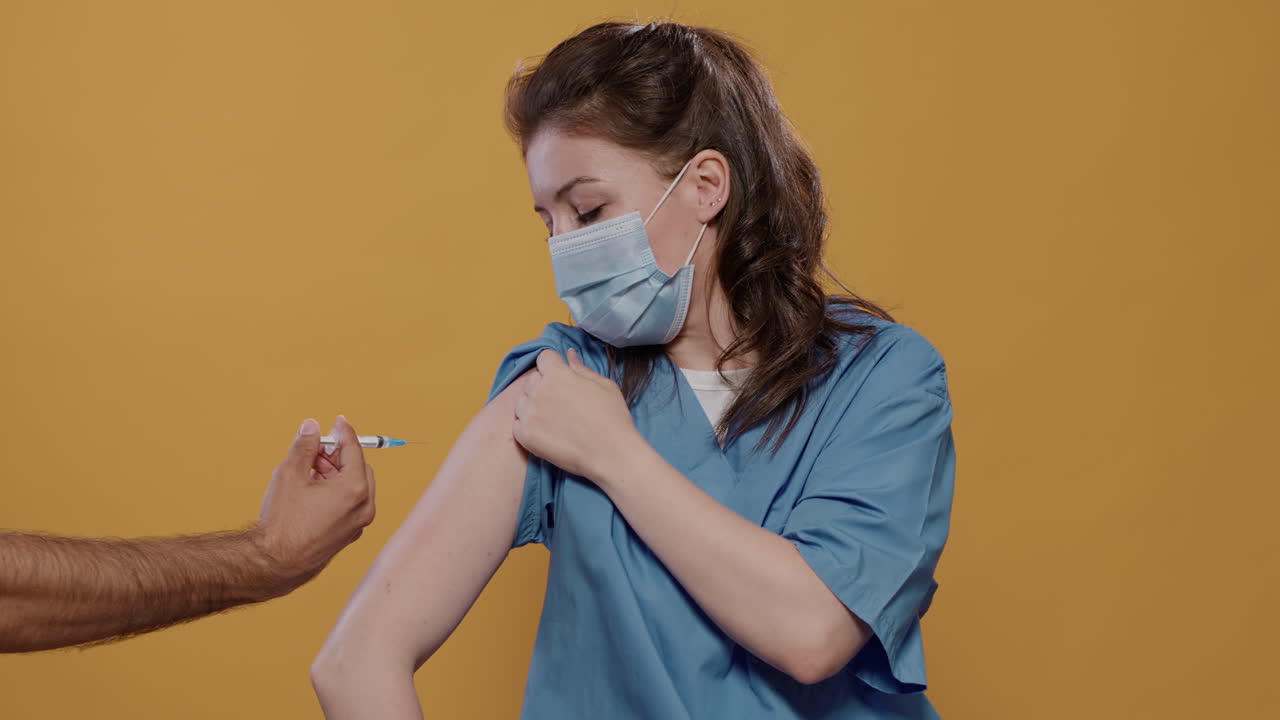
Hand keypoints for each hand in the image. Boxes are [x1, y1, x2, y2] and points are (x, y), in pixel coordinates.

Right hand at [254, 415, 375, 592]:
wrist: (275, 563)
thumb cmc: (284, 521)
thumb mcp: (291, 474)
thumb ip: (305, 446)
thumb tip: (311, 426)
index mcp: (355, 489)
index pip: (354, 450)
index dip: (345, 432)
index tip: (338, 421)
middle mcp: (363, 507)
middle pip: (358, 468)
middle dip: (339, 455)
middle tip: (318, 448)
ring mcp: (358, 524)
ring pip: (354, 487)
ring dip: (336, 473)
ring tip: (309, 467)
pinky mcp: (348, 534)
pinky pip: (349, 504)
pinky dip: (336, 491)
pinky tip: (313, 487)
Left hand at [512, 348, 646, 481]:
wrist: (611, 454)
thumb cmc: (612, 418)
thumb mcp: (603, 386)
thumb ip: (581, 369)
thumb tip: (569, 354)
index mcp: (558, 374)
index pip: (544, 358)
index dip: (554, 365)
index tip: (562, 378)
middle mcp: (539, 391)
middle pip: (531, 379)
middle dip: (543, 385)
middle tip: (561, 401)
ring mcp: (530, 414)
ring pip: (521, 402)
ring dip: (533, 406)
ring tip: (553, 419)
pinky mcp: (526, 436)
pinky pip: (517, 425)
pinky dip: (527, 427)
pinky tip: (546, 432)